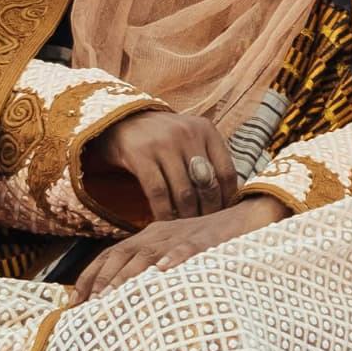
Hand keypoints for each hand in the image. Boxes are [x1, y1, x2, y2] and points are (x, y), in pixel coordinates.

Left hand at [73, 197, 284, 301]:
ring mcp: (181, 235)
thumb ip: (153, 270)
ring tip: (110, 297)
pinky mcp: (206, 239)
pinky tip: (162, 272)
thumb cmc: (210, 244)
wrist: (247, 217)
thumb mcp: (175, 254)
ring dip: (126, 276)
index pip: (110, 255)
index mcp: (149, 237)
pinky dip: (173, 259)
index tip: (73, 303)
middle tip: (86, 306)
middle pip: (121, 254)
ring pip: (147, 254)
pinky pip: (187, 248)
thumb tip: (128, 301)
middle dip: (100, 280)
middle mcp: (159, 234)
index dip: (89, 277)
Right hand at [86, 109, 235, 224]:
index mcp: (206, 130)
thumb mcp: (191, 138)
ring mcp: (163, 143)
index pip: (226, 171)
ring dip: (186, 216)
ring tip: (186, 229)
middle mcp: (187, 134)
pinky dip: (163, 212)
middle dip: (208, 211)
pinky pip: (158, 193)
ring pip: (183, 192)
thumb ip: (209, 160)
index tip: (224, 215)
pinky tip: (164, 223)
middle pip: (206, 184)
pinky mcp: (140, 155)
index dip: (227, 198)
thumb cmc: (164, 138)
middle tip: (206, 227)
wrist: (124, 121)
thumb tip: (227, 199)